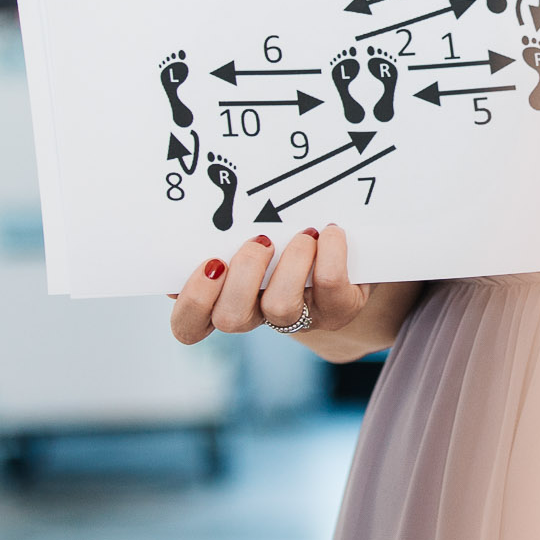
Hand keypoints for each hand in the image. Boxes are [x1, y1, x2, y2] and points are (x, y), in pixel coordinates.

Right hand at [171, 228, 420, 362]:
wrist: (350, 255)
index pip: (189, 326)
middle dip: (242, 275)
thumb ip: (225, 232)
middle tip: (261, 241)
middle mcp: (258, 315)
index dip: (194, 301)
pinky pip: (328, 287)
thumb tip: (203, 213)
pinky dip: (330, 252)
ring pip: (279, 308)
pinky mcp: (337, 310)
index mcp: (226, 299)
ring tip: (304, 236)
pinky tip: (329, 233)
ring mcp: (298, 318)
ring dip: (290, 262)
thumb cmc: (286, 236)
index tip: (211, 262)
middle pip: (230, 319)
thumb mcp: (252, 233)